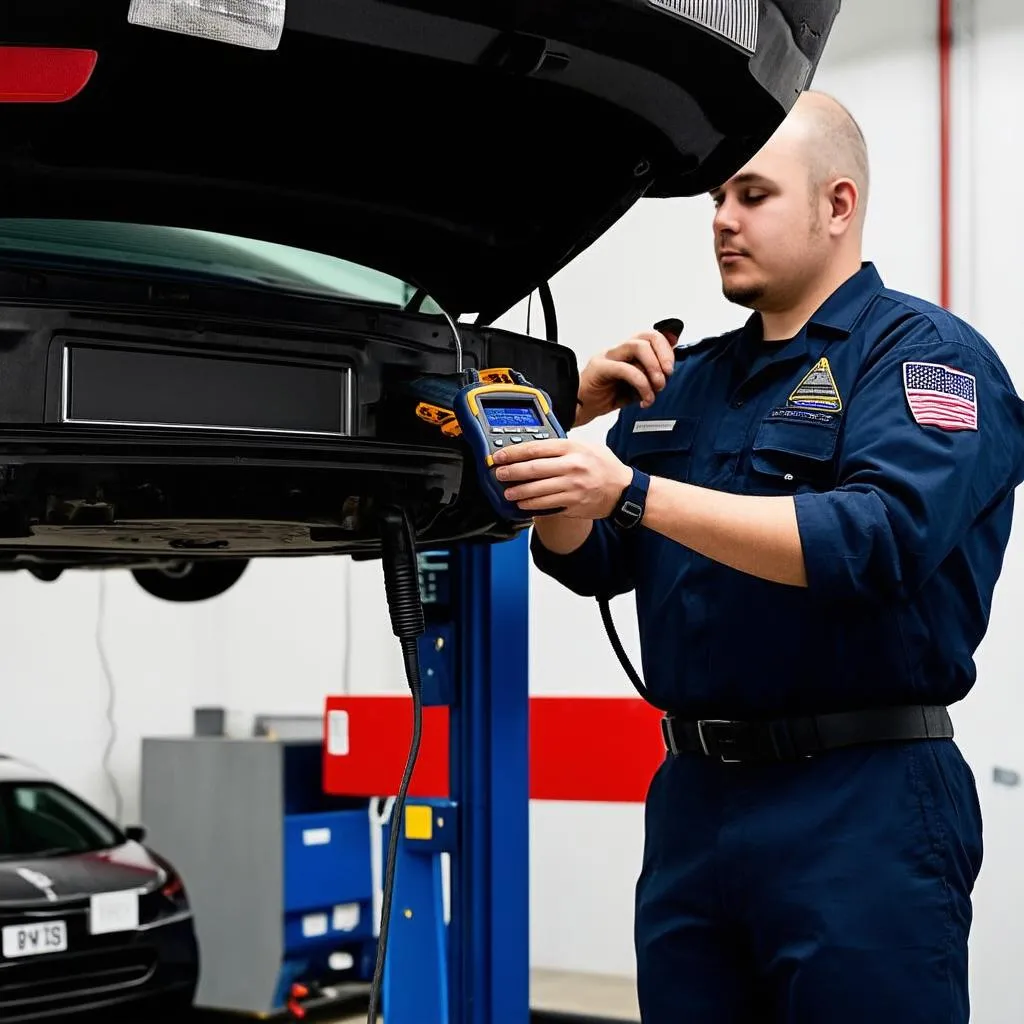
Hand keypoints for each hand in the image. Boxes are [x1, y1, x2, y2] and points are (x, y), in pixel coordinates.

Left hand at [492, 438, 631, 518]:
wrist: (624, 490)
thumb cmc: (604, 466)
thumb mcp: (586, 447)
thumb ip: (562, 447)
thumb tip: (535, 449)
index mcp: (572, 449)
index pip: (536, 449)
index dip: (514, 453)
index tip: (500, 456)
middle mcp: (572, 467)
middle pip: (533, 470)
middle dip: (511, 472)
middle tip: (499, 474)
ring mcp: (573, 487)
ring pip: (537, 490)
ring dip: (518, 492)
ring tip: (508, 492)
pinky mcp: (573, 503)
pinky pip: (547, 505)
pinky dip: (532, 505)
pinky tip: (523, 504)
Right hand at [575, 329, 675, 426]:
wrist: (580, 409)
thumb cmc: (605, 397)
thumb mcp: (636, 388)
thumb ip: (649, 378)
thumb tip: (667, 372)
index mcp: (627, 352)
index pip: (651, 337)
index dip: (667, 349)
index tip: (671, 369)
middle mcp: (618, 350)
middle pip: (647, 336)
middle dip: (664, 354)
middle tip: (667, 375)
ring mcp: (608, 356)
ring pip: (638, 347)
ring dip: (653, 367)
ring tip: (657, 387)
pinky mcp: (600, 367)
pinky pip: (625, 368)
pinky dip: (640, 382)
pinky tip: (643, 398)